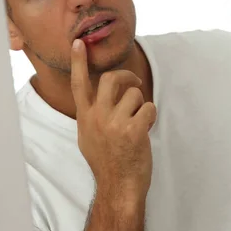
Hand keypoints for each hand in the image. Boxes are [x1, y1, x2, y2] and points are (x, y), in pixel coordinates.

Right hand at [71, 39, 156, 200]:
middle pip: (111, 78)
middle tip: (135, 83)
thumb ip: (92, 115)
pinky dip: (151, 116)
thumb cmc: (107, 162)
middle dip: (127, 76)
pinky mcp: (132, 130)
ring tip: (139, 122)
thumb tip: (98, 98)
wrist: (119, 187)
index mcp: (85, 118)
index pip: (79, 85)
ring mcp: (113, 123)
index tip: (79, 43)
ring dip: (142, 105)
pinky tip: (146, 130)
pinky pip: (149, 107)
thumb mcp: (88, 137)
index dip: (79, 62)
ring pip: (134, 94)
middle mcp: (96, 117)